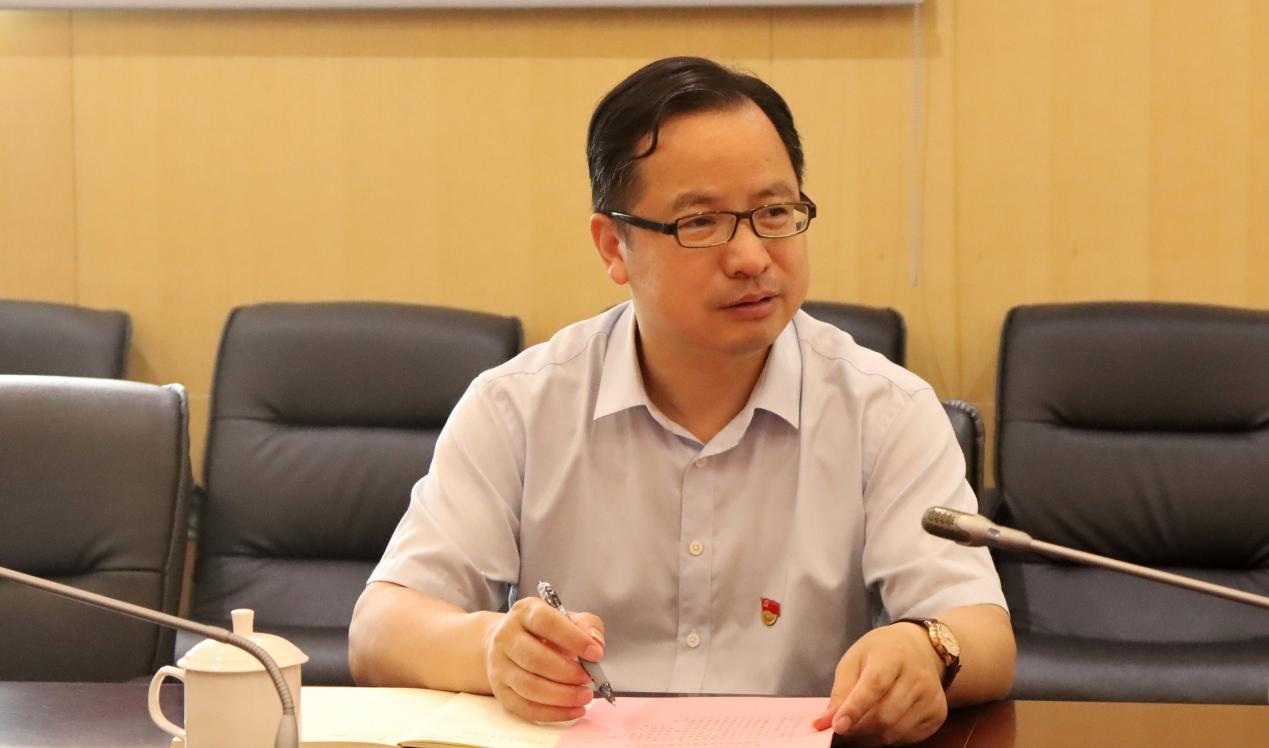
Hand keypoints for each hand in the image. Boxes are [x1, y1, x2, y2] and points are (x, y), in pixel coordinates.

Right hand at [484, 597, 605, 722]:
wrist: (504, 641)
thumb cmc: (541, 631)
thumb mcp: (564, 617)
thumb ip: (586, 624)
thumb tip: (596, 643)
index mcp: (524, 613)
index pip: (546, 623)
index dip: (573, 639)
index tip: (595, 653)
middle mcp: (506, 637)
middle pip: (535, 659)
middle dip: (567, 672)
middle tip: (588, 678)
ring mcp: (500, 665)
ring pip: (530, 686)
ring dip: (562, 696)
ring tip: (584, 696)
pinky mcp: (500, 690)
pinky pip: (525, 708)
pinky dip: (553, 713)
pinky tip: (573, 710)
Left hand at [812, 623, 947, 745]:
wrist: (919, 648)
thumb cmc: (880, 654)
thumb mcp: (854, 660)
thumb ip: (840, 691)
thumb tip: (824, 723)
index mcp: (893, 655)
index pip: (874, 686)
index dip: (855, 708)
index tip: (838, 726)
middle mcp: (917, 676)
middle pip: (885, 715)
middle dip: (858, 729)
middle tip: (842, 728)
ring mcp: (931, 696)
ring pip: (895, 731)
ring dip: (870, 737)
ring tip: (858, 728)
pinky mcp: (938, 713)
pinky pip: (908, 738)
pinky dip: (888, 738)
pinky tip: (880, 726)